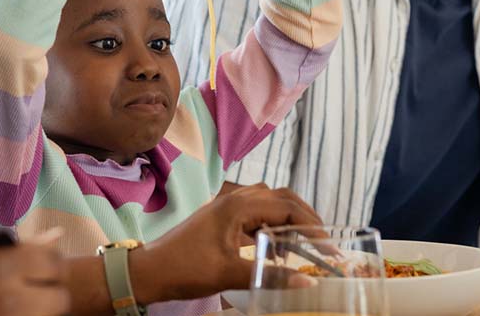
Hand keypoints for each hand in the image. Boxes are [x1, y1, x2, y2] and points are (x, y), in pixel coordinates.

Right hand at [0, 242, 68, 315]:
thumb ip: (13, 247)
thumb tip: (57, 236)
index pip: (54, 262)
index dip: (49, 264)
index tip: (39, 267)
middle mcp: (5, 299)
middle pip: (58, 298)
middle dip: (47, 292)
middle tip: (30, 290)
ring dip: (38, 310)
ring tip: (16, 304)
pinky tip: (3, 315)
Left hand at [130, 183, 322, 301]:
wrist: (150, 270)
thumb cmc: (185, 269)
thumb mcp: (229, 275)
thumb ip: (269, 276)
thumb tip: (306, 283)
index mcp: (237, 206)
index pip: (287, 207)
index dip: (311, 224)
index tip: (328, 244)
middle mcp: (234, 199)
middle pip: (281, 196)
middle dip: (305, 215)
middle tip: (323, 239)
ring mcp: (227, 206)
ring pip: (268, 201)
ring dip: (289, 215)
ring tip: (304, 239)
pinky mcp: (221, 217)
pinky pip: (255, 211)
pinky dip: (272, 222)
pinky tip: (276, 244)